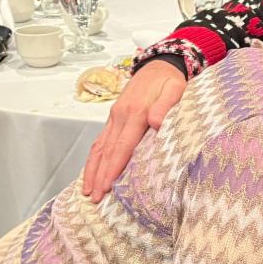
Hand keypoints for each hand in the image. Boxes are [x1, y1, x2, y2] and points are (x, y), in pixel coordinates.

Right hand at [81, 60, 187, 199]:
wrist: (158, 65)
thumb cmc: (169, 80)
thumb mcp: (175, 88)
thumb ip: (167, 105)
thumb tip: (157, 122)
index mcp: (135, 112)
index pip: (122, 145)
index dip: (114, 167)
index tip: (107, 186)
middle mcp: (120, 115)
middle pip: (106, 150)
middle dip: (99, 175)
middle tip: (95, 197)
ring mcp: (114, 117)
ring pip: (99, 147)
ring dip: (91, 170)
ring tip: (87, 191)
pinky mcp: (113, 118)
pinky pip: (100, 141)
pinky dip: (93, 158)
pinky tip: (90, 173)